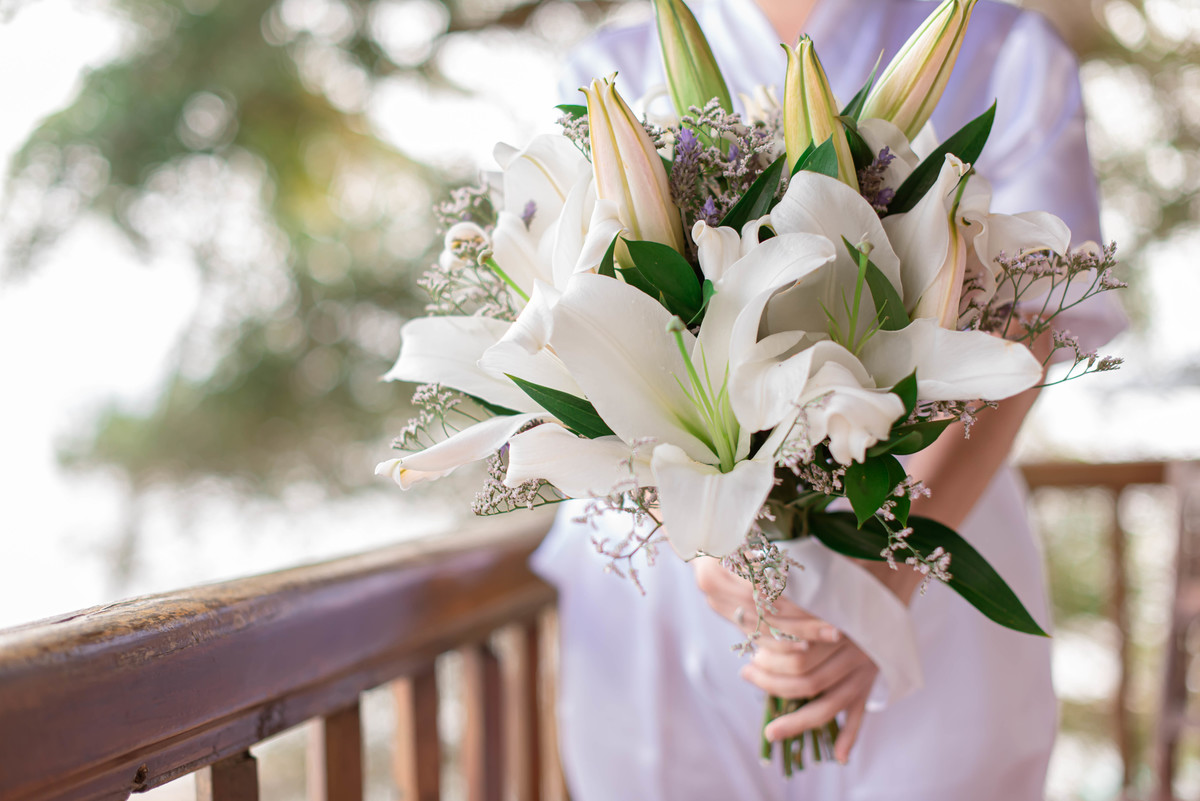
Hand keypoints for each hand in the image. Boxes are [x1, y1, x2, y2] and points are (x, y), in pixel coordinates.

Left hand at [692, 557, 877, 763]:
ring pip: (829, 706)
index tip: (750, 654)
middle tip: (747, 674)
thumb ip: (798, 588)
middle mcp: (853, 653)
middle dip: (774, 685)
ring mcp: (865, 670)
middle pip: (808, 682)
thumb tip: (760, 586)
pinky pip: (862, 712)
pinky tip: (838, 757)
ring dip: (799, 722)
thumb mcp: (824, 576)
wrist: (894, 573)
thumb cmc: (851, 571)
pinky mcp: (874, 678)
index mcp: (839, 628)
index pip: (799, 657)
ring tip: (771, 732)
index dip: (771, 660)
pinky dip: (851, 735)